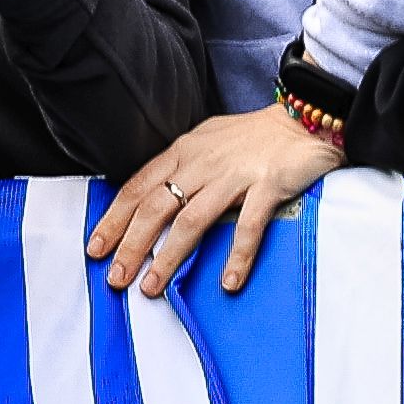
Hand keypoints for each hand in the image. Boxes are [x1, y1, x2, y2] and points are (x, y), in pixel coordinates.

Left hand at [93, 105, 342, 298]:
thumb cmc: (256, 135)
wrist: (307, 116)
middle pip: (156, 207)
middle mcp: (203, 162)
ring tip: (152, 286)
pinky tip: (228, 282)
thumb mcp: (208, 142)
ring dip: (168, 257)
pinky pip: (247, 226)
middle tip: (115, 277)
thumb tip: (153, 200)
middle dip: (131, 245)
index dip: (114, 218)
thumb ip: (182, 168)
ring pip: (191, 221)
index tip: (96, 247)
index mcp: (184, 150)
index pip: (138, 187)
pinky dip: (237, 256)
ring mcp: (235, 174)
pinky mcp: (268, 185)